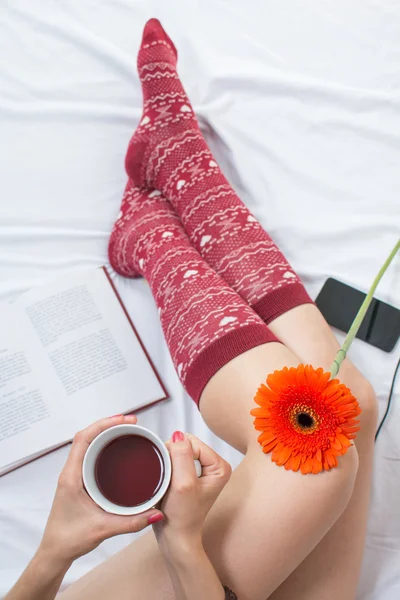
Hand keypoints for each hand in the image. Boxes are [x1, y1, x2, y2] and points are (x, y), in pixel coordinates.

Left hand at [39, 415, 163, 564]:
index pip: (83, 439)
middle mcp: (70, 472)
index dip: (102, 424)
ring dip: (104, 433)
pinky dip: (102, 445)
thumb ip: (132, 522)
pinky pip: (88, 454)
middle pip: (86, 436)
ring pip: (87, 444)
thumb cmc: (70, 539)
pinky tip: (116, 448)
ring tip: (126, 429)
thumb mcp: (104, 529)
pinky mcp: (78, 480)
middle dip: (108, 424)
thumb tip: (156, 513)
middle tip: (131, 421)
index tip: (123, 419)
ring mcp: (73, 475)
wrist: (55, 552)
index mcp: (71, 476)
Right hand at [156, 432, 230, 541]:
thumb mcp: (183, 484)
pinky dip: (166, 468)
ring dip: (168, 464)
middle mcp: (213, 465)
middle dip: (172, 459)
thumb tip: (178, 434)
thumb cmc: (182, 517)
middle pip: (185, 444)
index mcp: (220, 466)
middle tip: (171, 481)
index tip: (173, 475)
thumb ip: (182, 456)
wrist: (175, 538)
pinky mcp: (189, 474)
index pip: (192, 442)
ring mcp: (201, 470)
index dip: (177, 455)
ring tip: (169, 483)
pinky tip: (167, 483)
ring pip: (177, 451)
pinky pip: (173, 460)